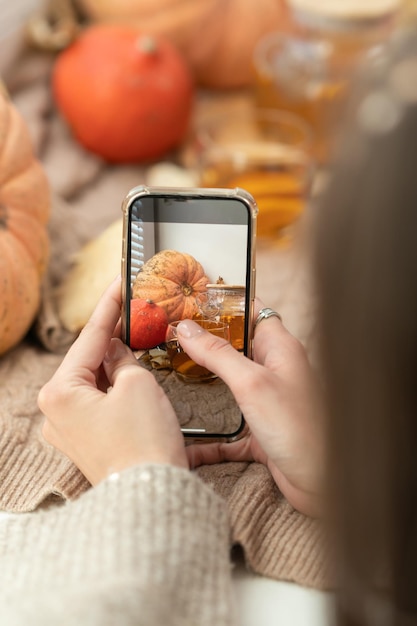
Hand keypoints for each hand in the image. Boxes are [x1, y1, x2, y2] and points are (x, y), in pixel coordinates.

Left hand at [38, 277, 186, 484]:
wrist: (152, 496)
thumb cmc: (143, 443)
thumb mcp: (137, 385)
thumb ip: (123, 358)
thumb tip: (115, 350)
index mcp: (59, 393)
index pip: (89, 338)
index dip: (109, 308)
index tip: (119, 284)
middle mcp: (56, 412)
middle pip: (88, 360)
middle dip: (112, 336)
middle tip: (134, 309)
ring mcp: (69, 429)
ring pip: (94, 381)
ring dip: (115, 361)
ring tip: (137, 336)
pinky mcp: (87, 440)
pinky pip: (99, 401)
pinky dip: (116, 385)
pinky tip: (132, 371)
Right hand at [176, 303, 324, 516]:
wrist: (324, 483)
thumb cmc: (299, 428)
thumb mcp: (252, 383)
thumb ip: (218, 354)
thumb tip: (186, 327)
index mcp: (280, 349)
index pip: (252, 312)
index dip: (225, 303)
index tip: (193, 300)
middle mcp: (275, 371)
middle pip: (236, 347)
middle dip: (206, 342)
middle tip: (171, 336)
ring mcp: (267, 401)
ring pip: (230, 385)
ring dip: (204, 383)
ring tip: (171, 374)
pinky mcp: (261, 432)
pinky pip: (228, 430)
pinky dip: (208, 436)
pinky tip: (187, 443)